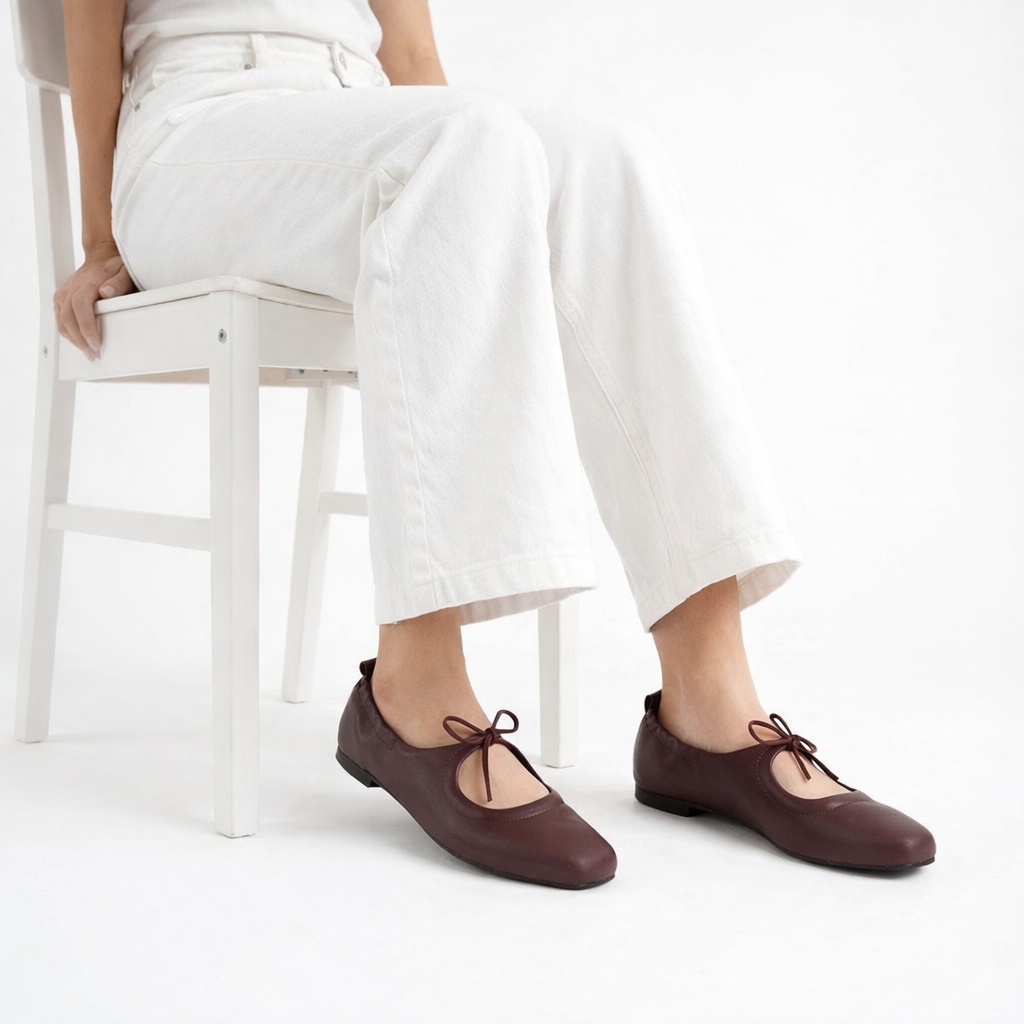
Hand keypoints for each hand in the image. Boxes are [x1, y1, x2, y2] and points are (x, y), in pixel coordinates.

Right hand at [53, 241, 136, 360]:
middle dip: (80, 338)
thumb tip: (106, 293)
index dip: (86, 326)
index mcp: (89, 280)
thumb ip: (119, 283)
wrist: (103, 256)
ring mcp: (65, 291)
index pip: (81, 305)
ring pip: (61, 318)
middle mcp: (73, 285)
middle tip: (93, 354)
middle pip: (68, 315)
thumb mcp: (125, 271)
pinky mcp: (62, 296)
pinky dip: (67, 331)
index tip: (96, 343)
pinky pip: (59, 317)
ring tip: (87, 352)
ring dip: (73, 338)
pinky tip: (79, 341)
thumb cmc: (117, 267)